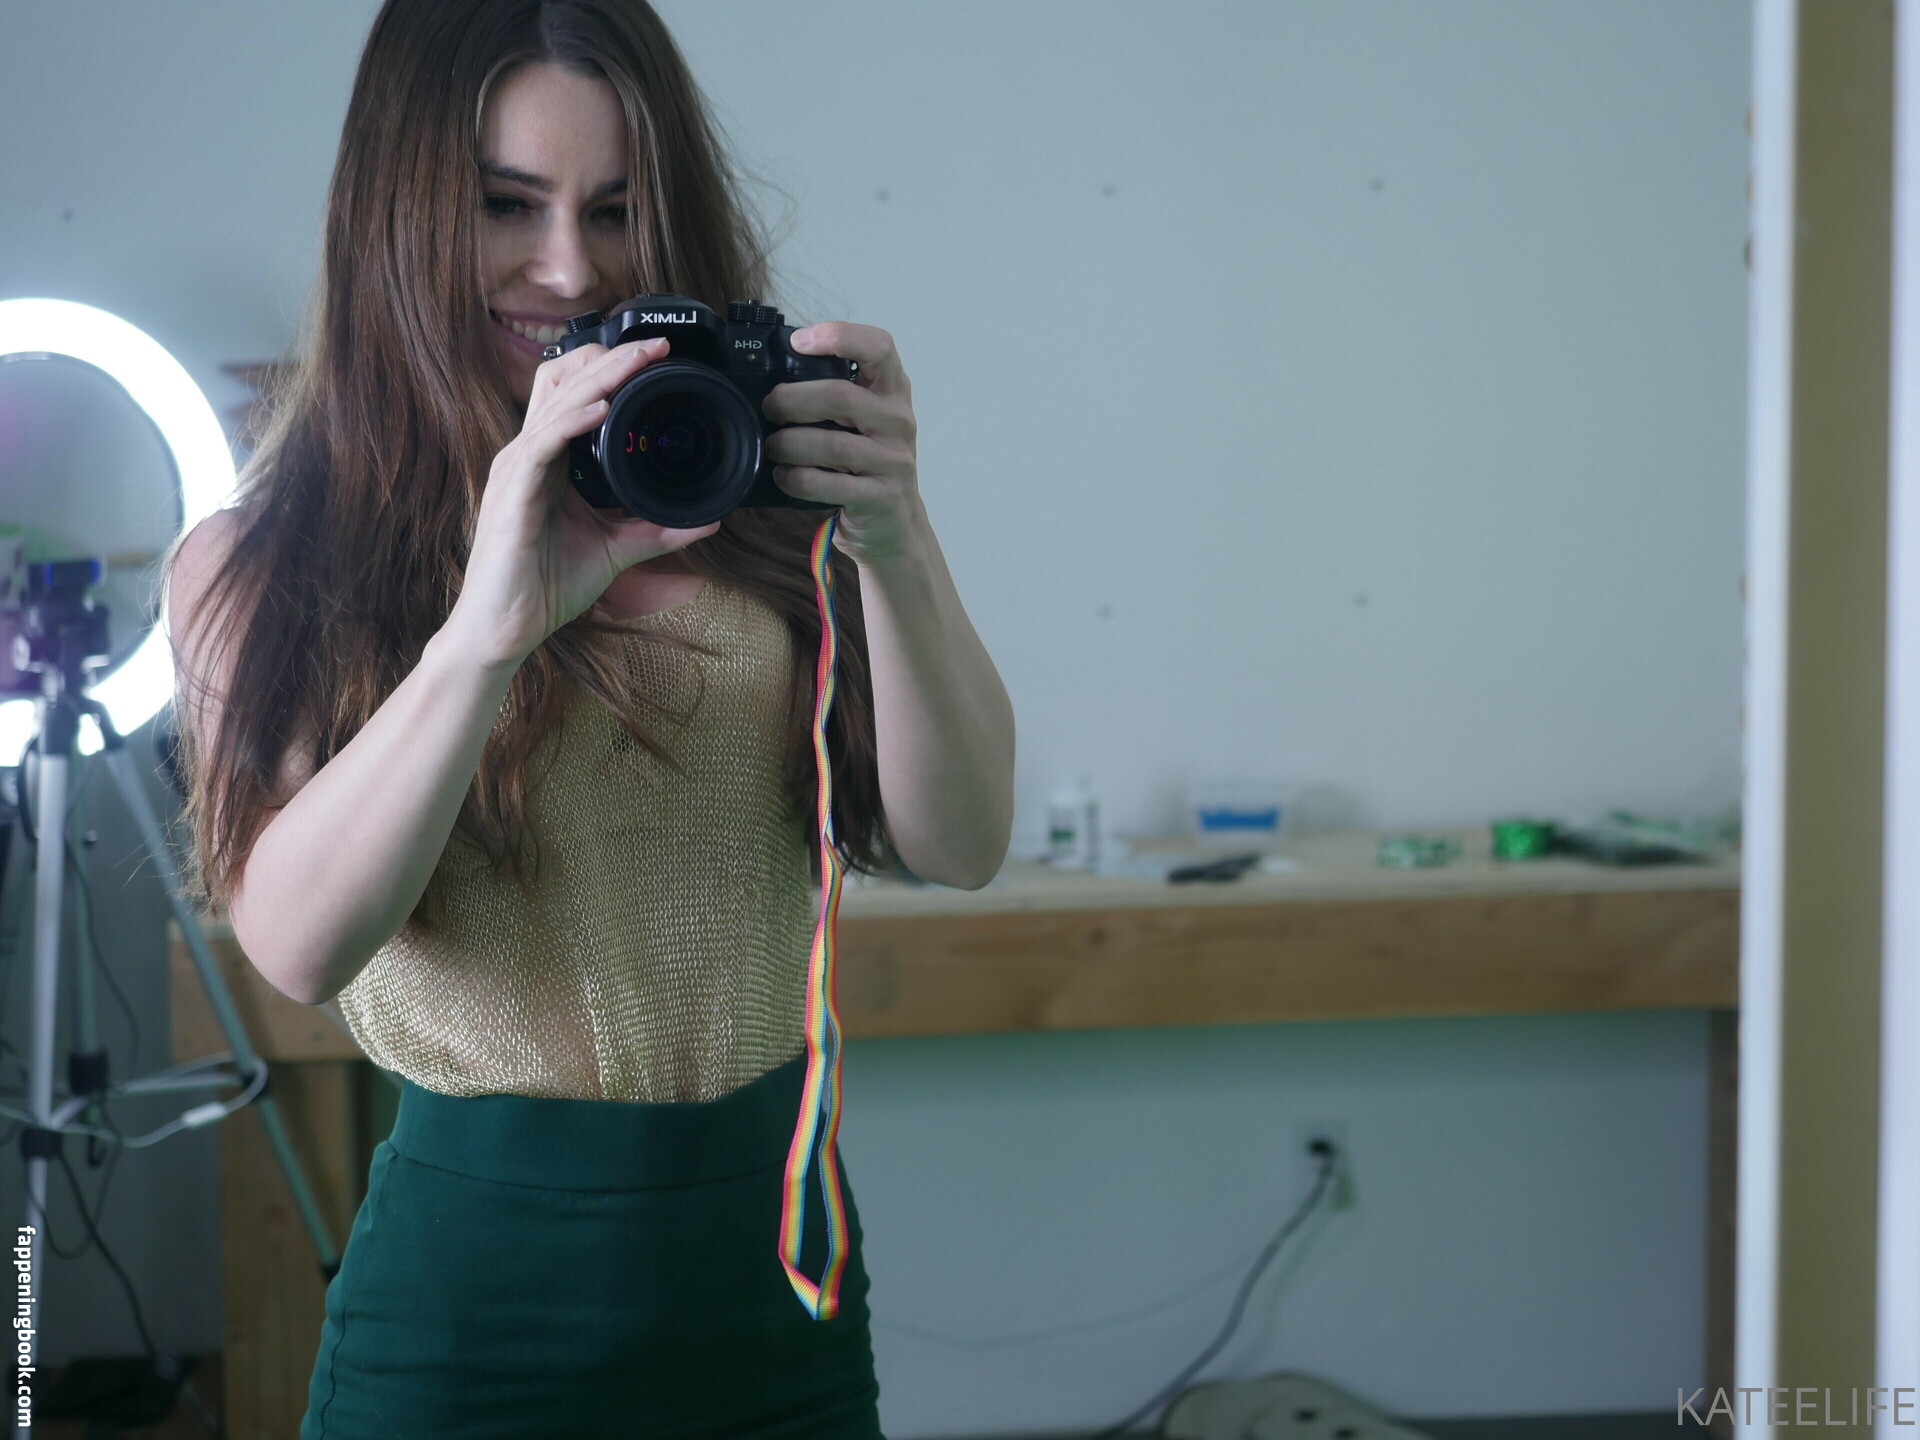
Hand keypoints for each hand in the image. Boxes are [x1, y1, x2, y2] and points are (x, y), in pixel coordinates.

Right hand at [445, 337, 720, 669]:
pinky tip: (601, 408)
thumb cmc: (545, 587)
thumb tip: (707, 520)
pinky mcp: (513, 493)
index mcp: (548, 461)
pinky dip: (573, 422)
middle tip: (656, 344)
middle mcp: (528, 455)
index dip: (611, 370)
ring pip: (557, 405)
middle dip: (611, 360)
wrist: (505, 629)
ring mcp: (516, 470)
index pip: (575, 396)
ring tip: (637, 359)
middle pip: (564, 385)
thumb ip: (657, 530)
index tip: (657, 356)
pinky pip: (542, 444)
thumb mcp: (616, 550)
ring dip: (600, 379)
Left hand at [761, 323, 921, 563]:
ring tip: (773, 447)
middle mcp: (899, 420)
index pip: (879, 347)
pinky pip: (830, 484)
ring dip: (789, 444)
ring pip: (833, 444)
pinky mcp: (882, 496)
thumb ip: (835, 392)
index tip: (799, 343)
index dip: (839, 336)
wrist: (895, 521)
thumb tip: (771, 371)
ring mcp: (894, 460)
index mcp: (893, 390)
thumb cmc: (867, 459)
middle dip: (792, 400)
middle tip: (770, 408)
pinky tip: (784, 476)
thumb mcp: (863, 418)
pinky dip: (798, 479)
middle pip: (841, 396)